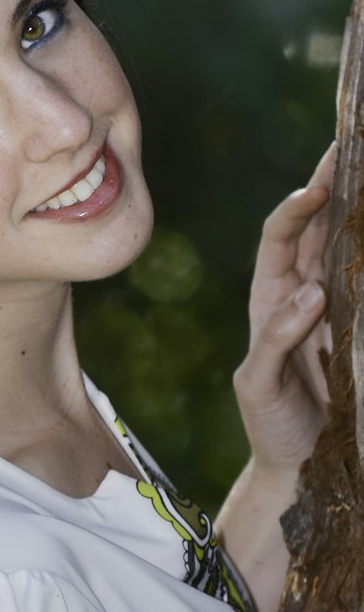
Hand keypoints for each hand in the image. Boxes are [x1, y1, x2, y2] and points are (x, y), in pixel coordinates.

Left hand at [232, 143, 334, 483]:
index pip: (282, 237)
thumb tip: (313, 292)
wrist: (299, 466)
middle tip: (355, 146)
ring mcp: (338, 308)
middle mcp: (305, 294)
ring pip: (350, 249)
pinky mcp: (360, 329)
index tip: (318, 186)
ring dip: (361, 213)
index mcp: (270, 299)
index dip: (297, 207)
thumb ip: (275, 341)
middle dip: (337, 186)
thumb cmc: (271, 424)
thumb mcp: (258, 385)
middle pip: (321, 229)